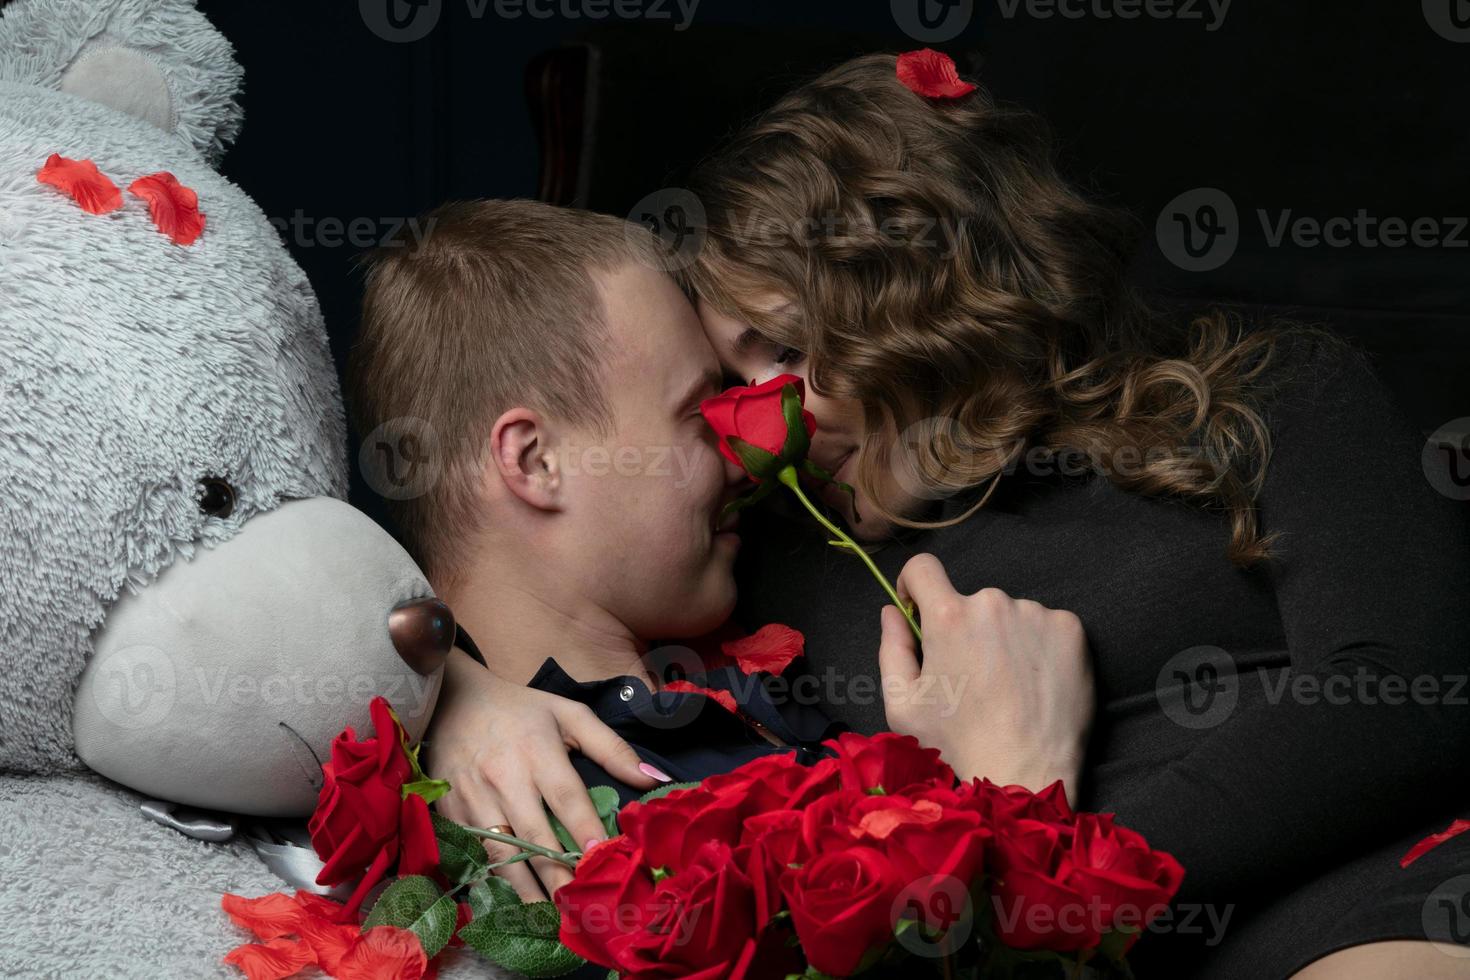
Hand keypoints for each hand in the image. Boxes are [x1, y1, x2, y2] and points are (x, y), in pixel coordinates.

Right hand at [425, 649, 663, 900]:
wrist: (453, 700)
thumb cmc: (521, 710)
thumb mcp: (570, 715)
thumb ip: (612, 748)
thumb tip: (652, 779)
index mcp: (537, 750)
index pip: (566, 796)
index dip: (584, 828)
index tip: (603, 857)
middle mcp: (504, 776)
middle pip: (534, 834)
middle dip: (558, 874)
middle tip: (580, 907)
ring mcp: (474, 796)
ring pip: (501, 850)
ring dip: (525, 888)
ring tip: (549, 917)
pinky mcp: (451, 810)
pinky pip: (474, 851)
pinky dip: (493, 878)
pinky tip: (511, 900)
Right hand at [878, 554, 1093, 804]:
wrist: (1026, 777)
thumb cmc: (956, 745)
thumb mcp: (901, 703)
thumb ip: (891, 647)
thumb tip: (892, 610)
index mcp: (947, 616)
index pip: (923, 567)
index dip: (915, 585)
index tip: (920, 609)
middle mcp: (993, 603)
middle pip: (971, 601)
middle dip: (966, 628)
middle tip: (974, 676)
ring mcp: (1037, 614)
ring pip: (1012, 614)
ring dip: (1006, 637)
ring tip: (1010, 687)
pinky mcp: (1072, 630)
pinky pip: (1047, 625)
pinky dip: (1040, 647)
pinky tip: (1036, 684)